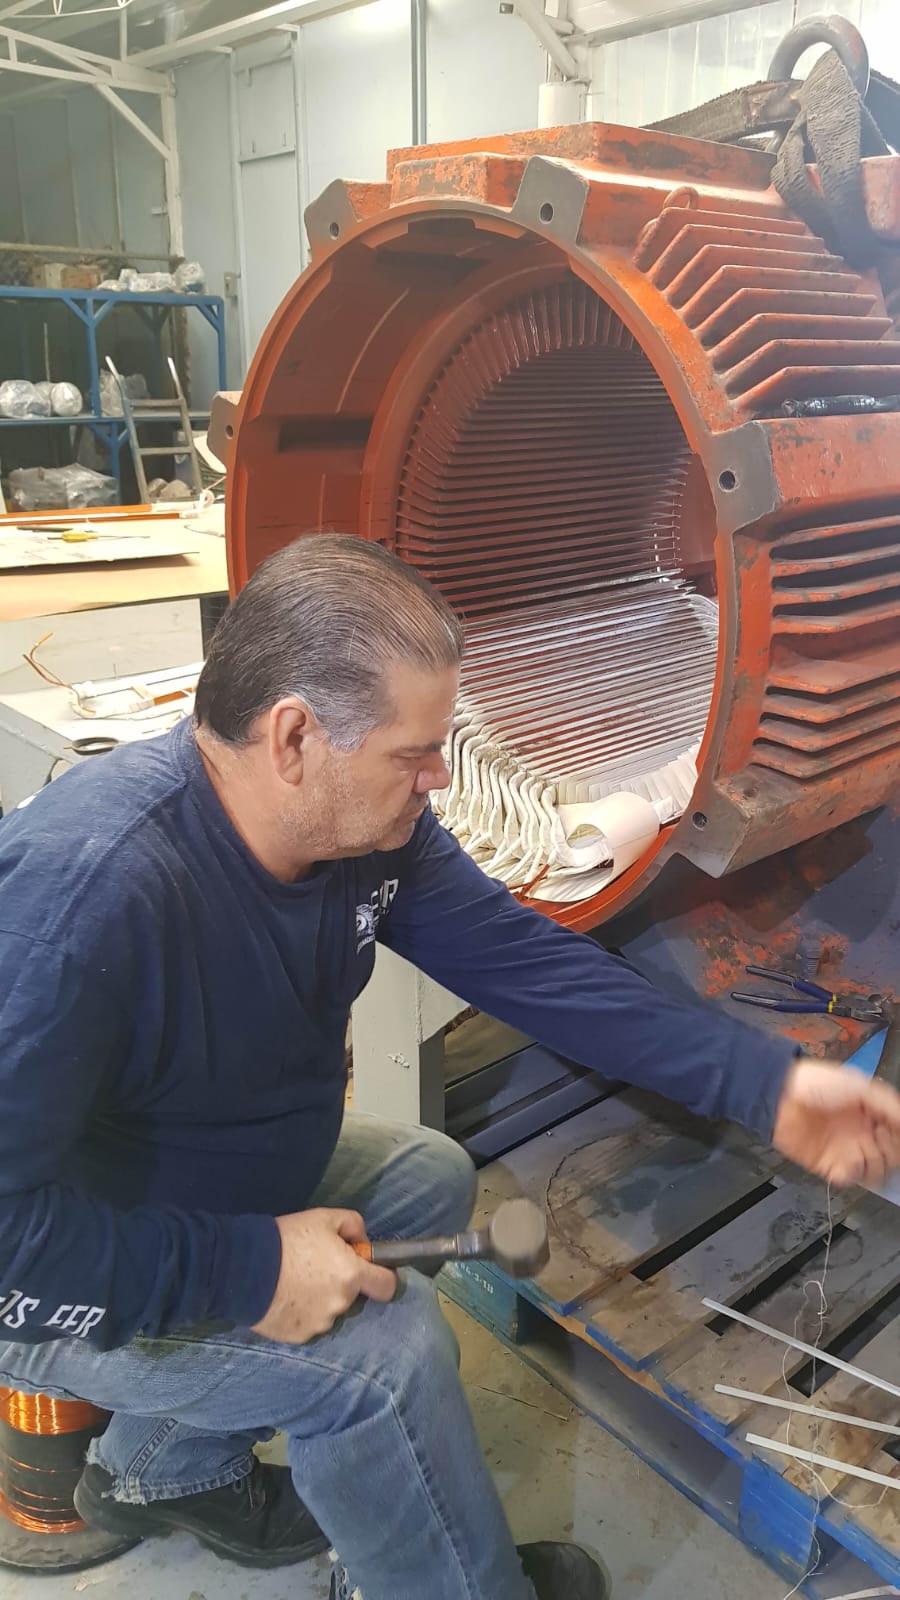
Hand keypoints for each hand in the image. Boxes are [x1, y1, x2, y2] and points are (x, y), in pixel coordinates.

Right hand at [251, 1208, 396, 1343]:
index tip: (370, 1271)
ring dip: (318, 1300)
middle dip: (339, 1283)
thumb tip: (362, 1242)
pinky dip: (299, 1313)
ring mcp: (318, 1324)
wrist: (243, 1268)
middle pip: (351, 1296)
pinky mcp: (297, 1337)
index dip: (382, 1277)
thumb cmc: (286, 1239)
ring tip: (292, 1282)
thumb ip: (353, 1225)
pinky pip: (306, 1324)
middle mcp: (340, 1304)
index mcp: (351, 1275)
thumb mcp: (323, 1218)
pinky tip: (282, 1297)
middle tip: (314, 1267)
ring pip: (328, 1311)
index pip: (387, 1287)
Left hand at [773, 1060, 899, 1185]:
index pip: (896, 1132)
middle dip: (891, 1152)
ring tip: (866, 1152)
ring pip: (874, 1171)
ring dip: (876, 1166)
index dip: (899, 1136)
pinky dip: (853, 1175)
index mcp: (869, 1113)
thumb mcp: (857, 1085)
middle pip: (890, 1155)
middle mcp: (860, 1133)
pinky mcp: (828, 1164)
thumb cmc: (813, 1083)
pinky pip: (849, 1178)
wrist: (779, 1096)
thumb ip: (886, 1103)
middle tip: (880, 1140)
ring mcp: (845, 1149)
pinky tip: (850, 1163)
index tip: (896, 1135)